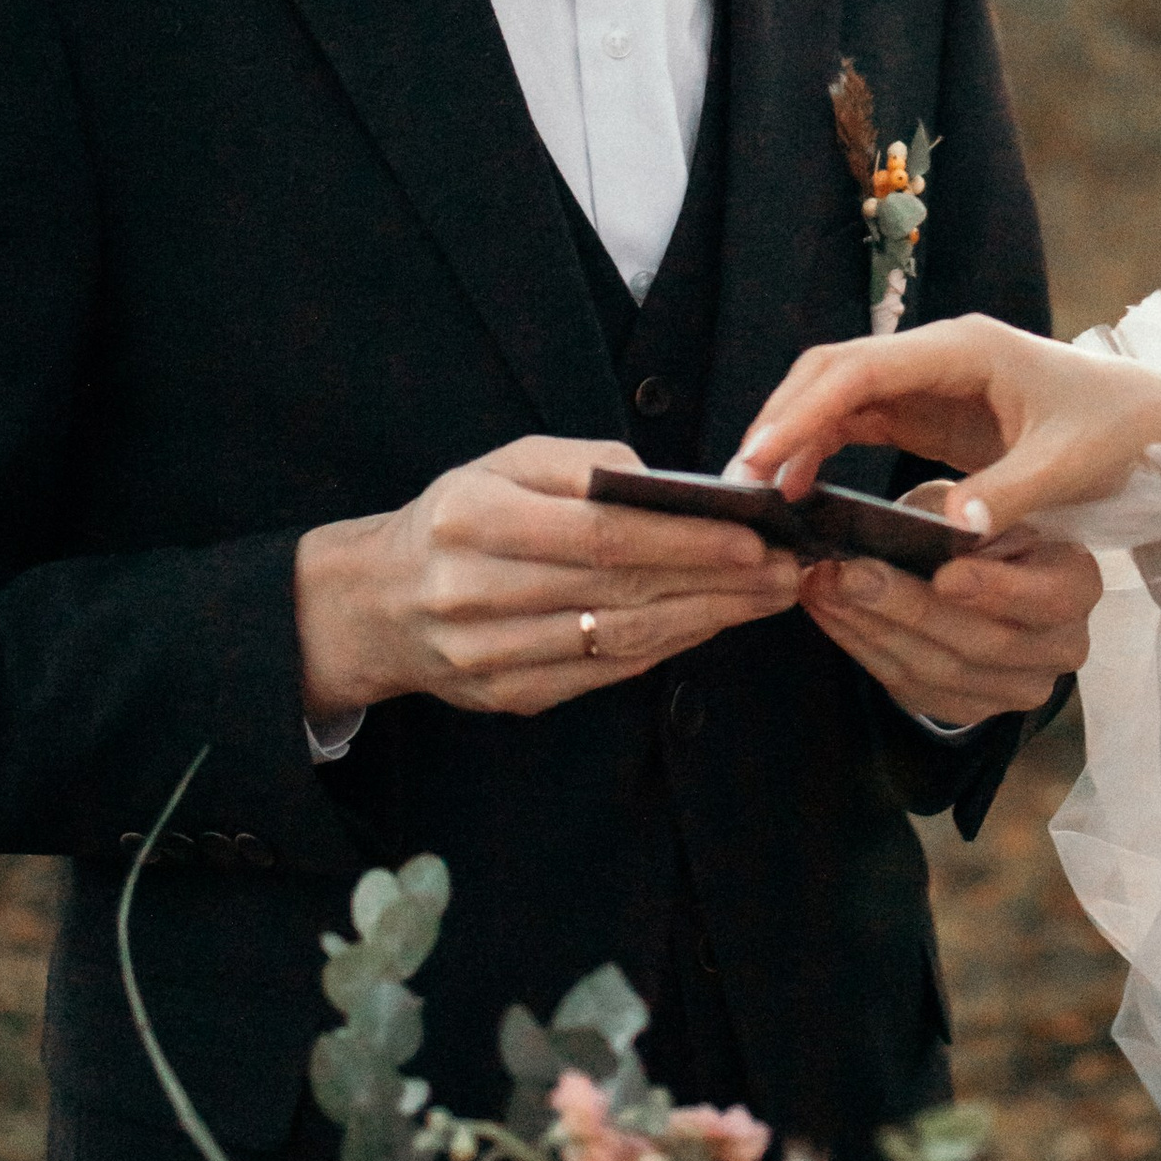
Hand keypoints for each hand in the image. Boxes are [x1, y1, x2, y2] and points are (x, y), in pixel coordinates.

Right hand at [295, 437, 797, 722]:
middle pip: (618, 591)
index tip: (752, 537)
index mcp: (473, 519)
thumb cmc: (458, 518)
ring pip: (618, 640)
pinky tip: (710, 624)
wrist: (376, 602)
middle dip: (715, 582)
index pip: (599, 533)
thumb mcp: (502, 464)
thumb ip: (583, 465)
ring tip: (765, 598)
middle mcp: (475, 592)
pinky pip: (602, 672)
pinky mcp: (506, 695)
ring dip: (704, 620)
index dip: (682, 540)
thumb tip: (666, 485)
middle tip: (785, 570)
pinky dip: (665, 649)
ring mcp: (488, 654)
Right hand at [735, 317, 1160, 534]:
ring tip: (758, 492)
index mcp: (966, 349)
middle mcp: (940, 354)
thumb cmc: (1124, 435)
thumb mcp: (1069, 468)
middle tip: (740, 481)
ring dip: (796, 434)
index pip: (862, 370)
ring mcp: (932, 379)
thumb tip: (950, 530)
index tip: (762, 460)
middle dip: (783, 419)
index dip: (805, 413)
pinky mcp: (933, 410)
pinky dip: (823, 448)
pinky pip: (859, 419)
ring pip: (838, 394)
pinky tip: (802, 491)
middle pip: (834, 371)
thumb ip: (1009, 494)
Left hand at [797, 522, 1100, 724]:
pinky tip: (828, 612)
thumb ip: (975, 511)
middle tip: (850, 572)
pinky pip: (910, 687)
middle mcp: (1059, 648)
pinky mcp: (969, 708)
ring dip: (870, 627)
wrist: (987, 569)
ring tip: (822, 586)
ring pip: (938, 670)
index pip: (1047, 598)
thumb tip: (944, 519)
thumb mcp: (990, 502)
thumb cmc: (989, 522)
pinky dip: (861, 646)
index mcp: (1077, 585)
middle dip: (908, 607)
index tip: (944, 573)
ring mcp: (1014, 688)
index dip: (995, 589)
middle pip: (983, 641)